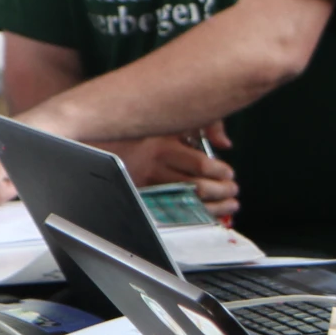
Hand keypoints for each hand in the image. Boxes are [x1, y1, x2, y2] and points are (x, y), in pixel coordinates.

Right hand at [111, 125, 239, 218]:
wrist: (103, 143)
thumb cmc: (142, 130)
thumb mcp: (171, 119)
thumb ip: (205, 124)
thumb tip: (225, 144)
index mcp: (163, 146)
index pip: (200, 164)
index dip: (220, 171)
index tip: (229, 173)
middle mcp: (155, 168)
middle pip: (196, 187)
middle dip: (221, 191)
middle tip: (233, 189)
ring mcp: (147, 186)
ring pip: (187, 203)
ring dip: (214, 207)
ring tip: (229, 204)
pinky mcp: (142, 198)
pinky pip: (174, 212)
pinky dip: (196, 216)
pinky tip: (211, 215)